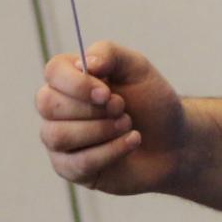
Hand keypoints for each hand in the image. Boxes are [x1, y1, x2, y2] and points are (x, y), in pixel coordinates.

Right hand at [36, 40, 189, 194]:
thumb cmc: (152, 102)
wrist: (174, 141)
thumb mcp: (138, 68)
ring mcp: (60, 139)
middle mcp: (59, 107)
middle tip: (122, 108)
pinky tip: (132, 142)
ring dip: (101, 130)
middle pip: (48, 104)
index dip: (76, 83)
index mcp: (72, 77)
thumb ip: (111, 54)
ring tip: (128, 125)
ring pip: (57, 136)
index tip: (107, 92)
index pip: (53, 71)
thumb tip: (86, 63)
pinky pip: (76, 163)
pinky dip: (110, 151)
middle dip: (91, 109)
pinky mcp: (70, 168)